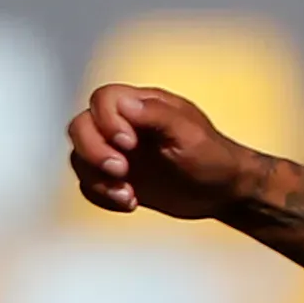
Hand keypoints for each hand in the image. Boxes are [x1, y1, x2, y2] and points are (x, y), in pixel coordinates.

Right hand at [68, 83, 267, 218]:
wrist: (224, 192)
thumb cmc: (214, 158)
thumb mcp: (191, 134)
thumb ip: (157, 115)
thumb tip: (126, 103)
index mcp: (142, 106)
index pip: (103, 100)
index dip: (107, 120)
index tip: (129, 144)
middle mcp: (123, 125)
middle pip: (81, 126)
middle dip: (93, 150)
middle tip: (121, 171)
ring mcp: (117, 152)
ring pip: (79, 156)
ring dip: (97, 178)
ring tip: (128, 195)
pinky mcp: (117, 178)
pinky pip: (89, 183)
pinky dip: (101, 195)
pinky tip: (129, 203)